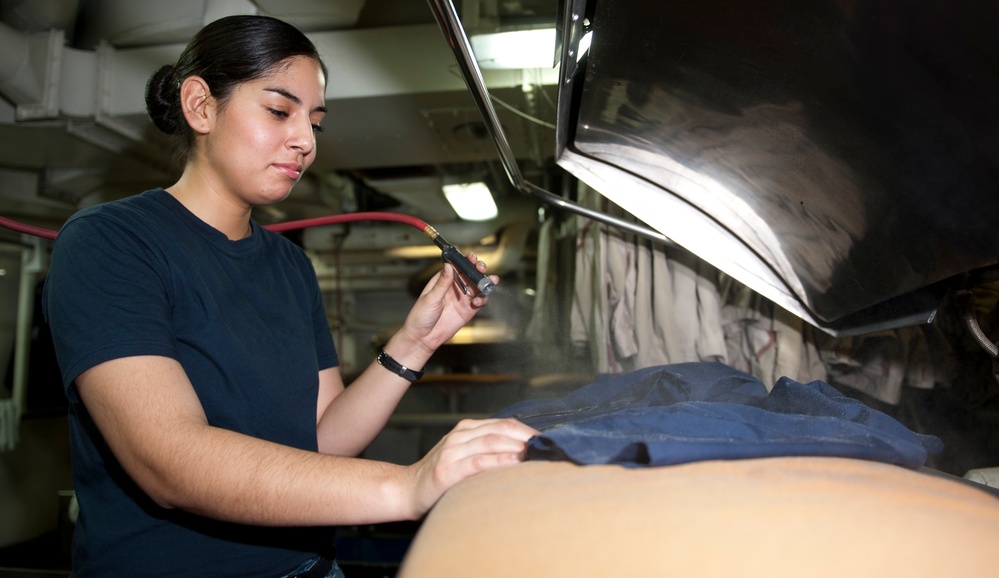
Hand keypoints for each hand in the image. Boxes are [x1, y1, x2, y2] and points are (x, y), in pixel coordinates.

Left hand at [400, 253, 497, 352]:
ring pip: (478, 286)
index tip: (471, 258)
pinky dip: (483, 299)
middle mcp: (454, 288)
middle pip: (470, 274)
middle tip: (481, 268)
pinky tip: (478, 301)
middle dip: (478, 269)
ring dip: (485, 282)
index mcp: (443, 280)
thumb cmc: (421, 316)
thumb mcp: (431, 298)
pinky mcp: (468, 310)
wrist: (423, 338)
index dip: (465, 260)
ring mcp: (462, 299)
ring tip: (489, 281)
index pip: (456, 266)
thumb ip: (442, 282)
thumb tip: (449, 266)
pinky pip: (480, 301)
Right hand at [404, 418, 537, 516]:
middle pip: (501, 430)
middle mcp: (459, 436)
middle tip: (548, 448)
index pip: (504, 424)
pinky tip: (514, 463)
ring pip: (491, 441)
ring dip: (516, 446)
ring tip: (536, 454)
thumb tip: (524, 454)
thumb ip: (488, 451)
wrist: (407, 490)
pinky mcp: (446, 470)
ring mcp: (451, 451)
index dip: (527, 431)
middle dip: (527, 438)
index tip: (547, 441)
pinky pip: (477, 462)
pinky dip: (498, 461)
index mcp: (466, 429)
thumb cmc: (441, 477)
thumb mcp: (465, 456)